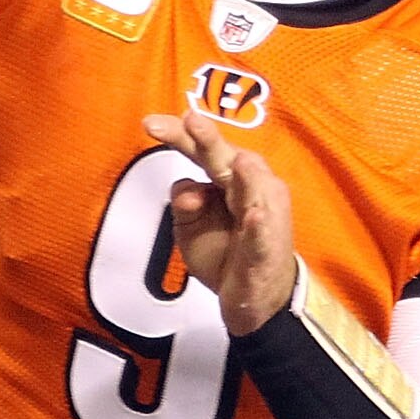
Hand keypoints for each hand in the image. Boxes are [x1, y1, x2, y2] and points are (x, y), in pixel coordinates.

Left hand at [143, 109, 295, 334]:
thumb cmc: (227, 252)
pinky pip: (263, 235)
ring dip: (247, 175)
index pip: (203, 150)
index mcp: (227, 179)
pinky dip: (259, 225)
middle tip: (191, 120)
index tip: (151, 123)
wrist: (256, 298)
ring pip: (255, 190)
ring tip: (237, 161)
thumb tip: (187, 192)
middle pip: (225, 159)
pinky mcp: (268, 248)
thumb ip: (184, 203)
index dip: (180, 134)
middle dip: (209, 140)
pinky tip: (253, 215)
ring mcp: (263, 216)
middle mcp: (250, 188)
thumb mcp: (189, 228)